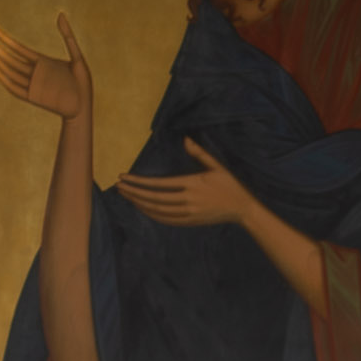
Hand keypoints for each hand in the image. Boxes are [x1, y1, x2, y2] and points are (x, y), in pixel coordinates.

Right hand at [0, 14, 91, 119]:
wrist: (84, 108)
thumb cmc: (83, 85)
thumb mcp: (77, 57)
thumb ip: (68, 36)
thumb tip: (60, 14)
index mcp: (41, 62)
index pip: (16, 47)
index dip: (3, 36)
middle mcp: (33, 72)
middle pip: (8, 55)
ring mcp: (31, 84)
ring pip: (7, 68)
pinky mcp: (32, 97)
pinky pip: (12, 85)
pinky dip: (1, 75)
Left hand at [116, 139, 256, 227]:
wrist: (242, 209)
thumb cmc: (230, 185)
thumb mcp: (217, 166)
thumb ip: (200, 153)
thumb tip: (185, 139)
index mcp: (192, 184)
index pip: (159, 184)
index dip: (139, 182)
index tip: (124, 178)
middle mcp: (188, 200)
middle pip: (154, 199)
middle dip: (134, 193)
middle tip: (119, 187)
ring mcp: (189, 213)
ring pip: (158, 211)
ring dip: (140, 204)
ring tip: (127, 197)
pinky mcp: (191, 221)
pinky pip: (168, 220)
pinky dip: (153, 215)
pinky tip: (144, 209)